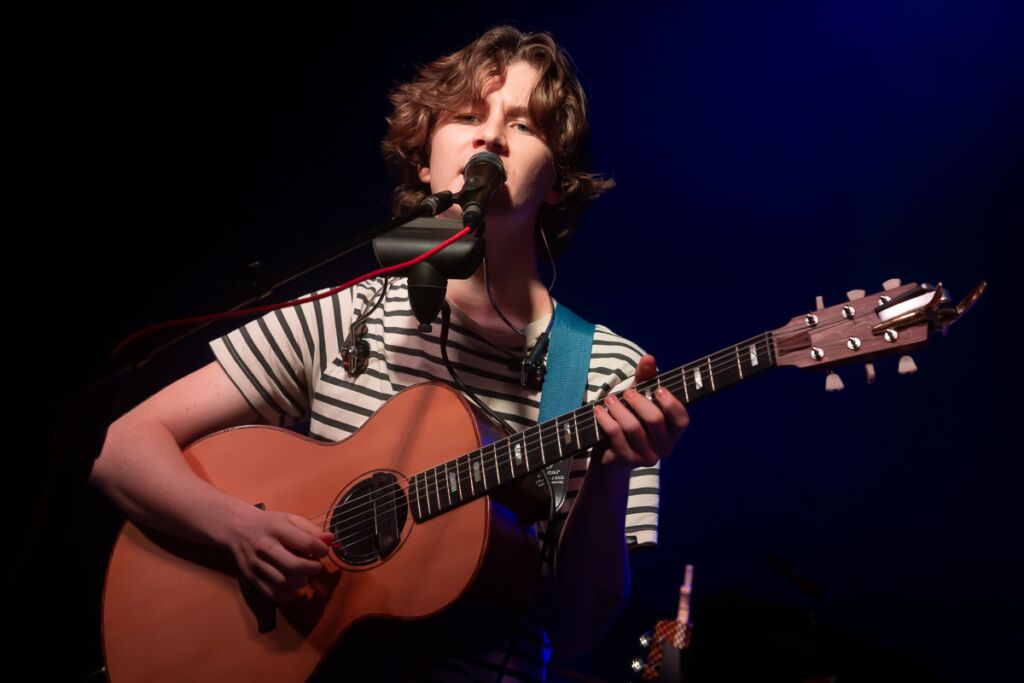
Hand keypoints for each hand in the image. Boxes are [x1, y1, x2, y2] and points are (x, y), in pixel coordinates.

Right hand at [225, 506, 333, 601]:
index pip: (306, 543)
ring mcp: (256, 564)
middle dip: (311, 569)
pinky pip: (271, 593)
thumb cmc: (269, 524)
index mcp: (277, 528)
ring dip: (300, 582)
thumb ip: (311, 529)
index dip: (321, 549)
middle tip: (316, 567)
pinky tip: (294, 588)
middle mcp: (265, 547)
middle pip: (294, 566)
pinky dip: (286, 595)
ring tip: (304, 576)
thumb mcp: (290, 519)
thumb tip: (330, 540)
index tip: (324, 551)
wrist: (237, 529)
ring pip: (283, 582)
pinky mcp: (251, 577)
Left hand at [593, 354, 688, 468]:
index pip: (682, 419)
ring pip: (633, 428)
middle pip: (655, 420)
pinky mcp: (627, 459)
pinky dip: (605, 419)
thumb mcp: (639, 398)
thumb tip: (649, 357)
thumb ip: (646, 378)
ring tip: (609, 399)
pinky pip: (616, 435)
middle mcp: (664, 446)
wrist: (612, 456)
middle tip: (627, 392)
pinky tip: (598, 410)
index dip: (672, 404)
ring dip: (619, 409)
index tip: (658, 389)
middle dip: (639, 401)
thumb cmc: (631, 420)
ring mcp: (646, 456)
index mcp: (673, 432)